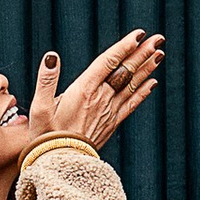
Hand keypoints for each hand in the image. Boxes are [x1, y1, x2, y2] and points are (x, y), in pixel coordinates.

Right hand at [21, 29, 164, 155]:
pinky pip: (131, 105)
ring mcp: (109, 111)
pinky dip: (142, 92)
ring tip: (159, 54)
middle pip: (125, 71)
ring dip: (146, 69)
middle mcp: (101, 98)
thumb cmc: (46, 137)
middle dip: (142, 53)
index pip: (108, 62)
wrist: (60, 165)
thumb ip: (46, 80)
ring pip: (131, 85)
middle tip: (158, 39)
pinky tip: (152, 83)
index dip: (124, 47)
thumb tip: (52, 56)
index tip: (139, 35)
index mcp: (84, 90)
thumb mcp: (40, 107)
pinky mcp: (111, 124)